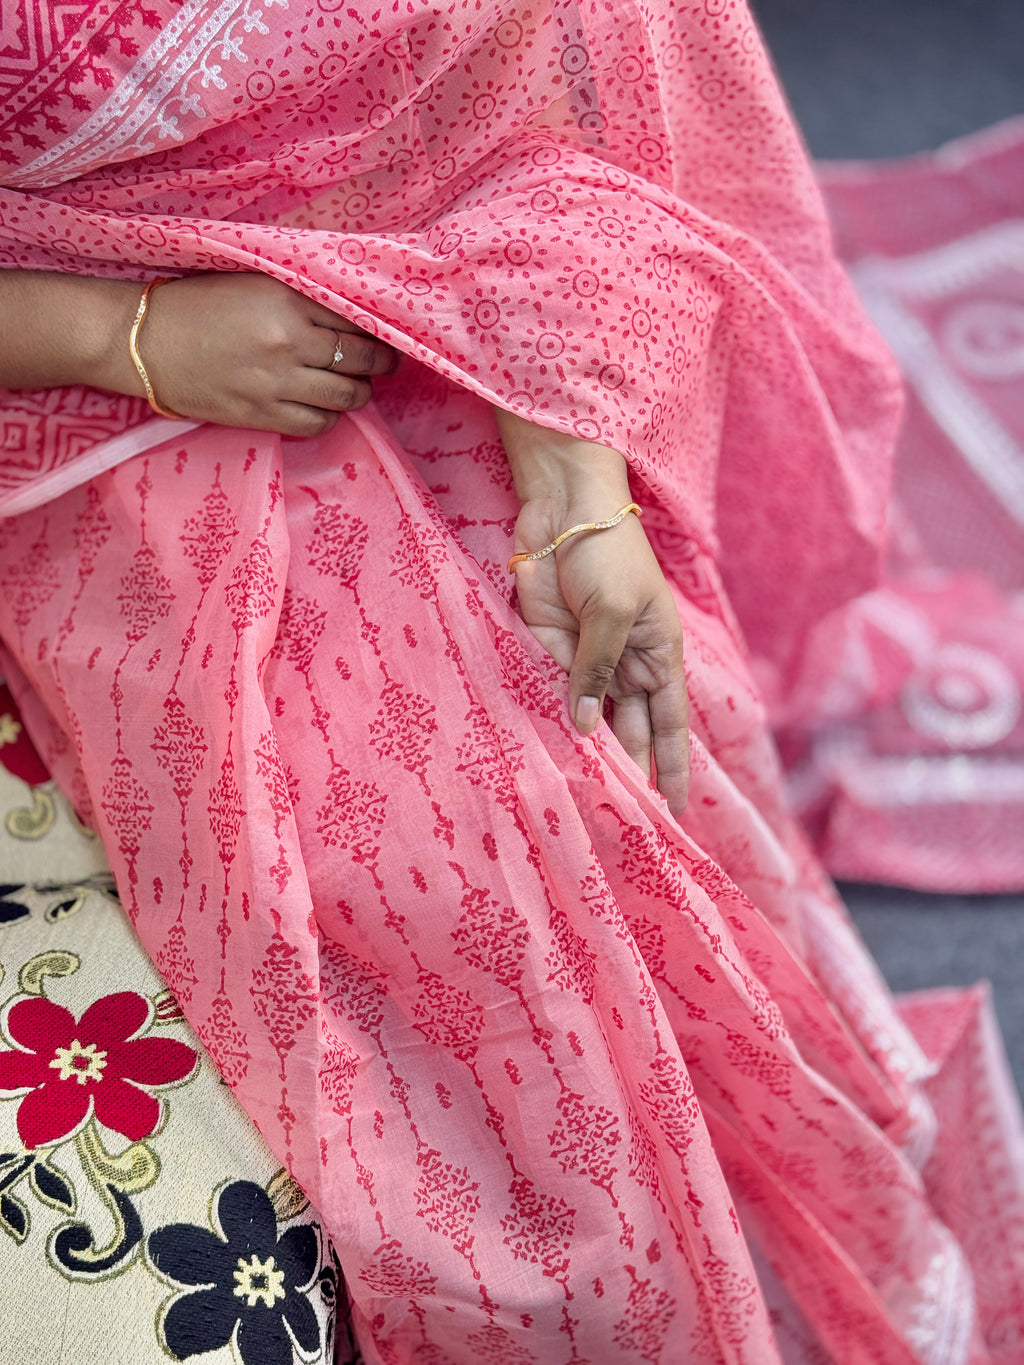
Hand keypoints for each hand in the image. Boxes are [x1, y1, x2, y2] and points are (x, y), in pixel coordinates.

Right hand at [102, 273, 396, 436]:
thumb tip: (351, 306)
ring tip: (355, 385)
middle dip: (380, 362)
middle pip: (361, 359)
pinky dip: (329, 417)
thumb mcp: (251, 280)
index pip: (357, 317)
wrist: (142, 343)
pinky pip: (318, 424)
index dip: (378, 328)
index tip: (386, 332)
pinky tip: (322, 407)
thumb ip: (300, 292)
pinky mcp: (262, 415)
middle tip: (384, 362)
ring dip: (359, 392)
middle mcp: (288, 341)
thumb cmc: (195, 305)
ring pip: (347, 396)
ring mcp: (276, 383)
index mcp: (286, 299)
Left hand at [496, 409, 688, 818]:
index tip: (676, 812)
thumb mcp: (614, 611)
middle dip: (624, 772)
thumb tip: (585, 725)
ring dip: (586, 754)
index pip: (668, 726)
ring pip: (588, 719)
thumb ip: (597, 668)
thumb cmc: (606, 550)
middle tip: (620, 824)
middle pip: (627, 731)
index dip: (671, 768)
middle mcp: (625, 665)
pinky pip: (551, 694)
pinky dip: (549, 721)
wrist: (562, 504)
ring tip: (587, 804)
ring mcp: (585, 659)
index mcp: (659, 656)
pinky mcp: (549, 648)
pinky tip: (549, 756)